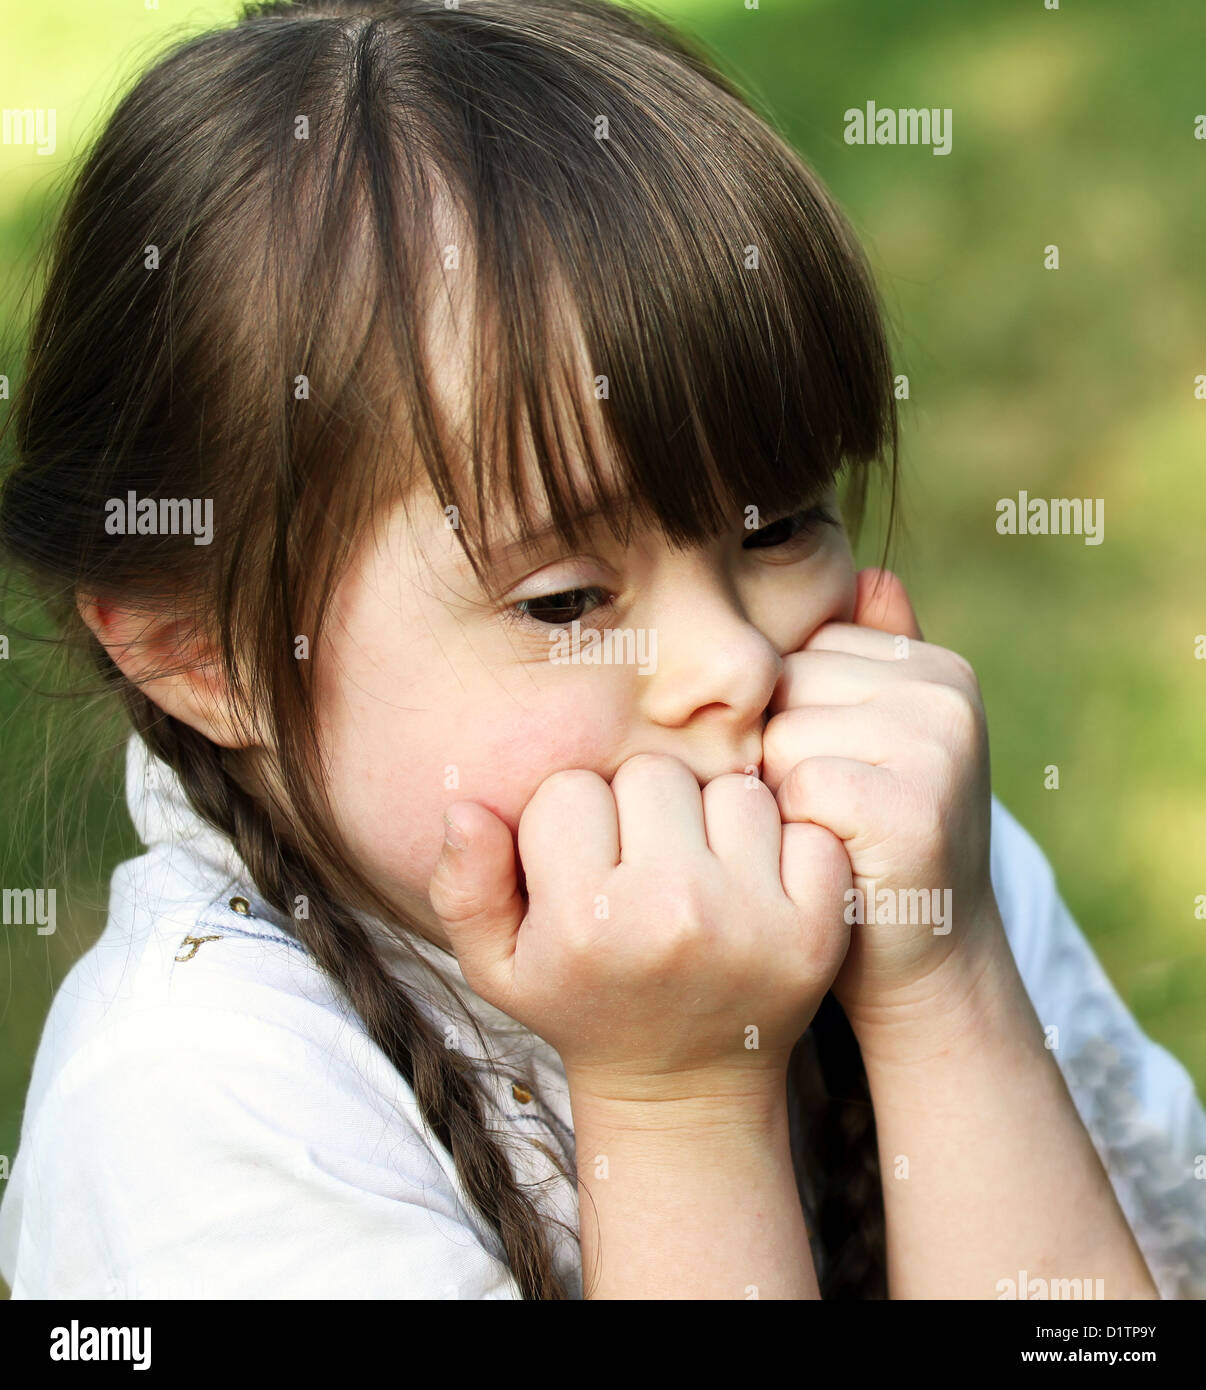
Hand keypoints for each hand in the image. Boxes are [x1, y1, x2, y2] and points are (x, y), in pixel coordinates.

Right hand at [427, 753, 850, 1104]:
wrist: (686, 1087)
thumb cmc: (584, 1006)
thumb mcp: (498, 966)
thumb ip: (464, 887)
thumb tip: (463, 808)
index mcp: (587, 922)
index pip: (569, 790)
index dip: (570, 821)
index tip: (583, 867)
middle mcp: (673, 913)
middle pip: (653, 774)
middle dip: (642, 808)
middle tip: (643, 864)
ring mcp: (754, 919)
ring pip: (732, 788)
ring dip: (714, 819)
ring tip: (699, 870)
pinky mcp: (818, 926)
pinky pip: (807, 824)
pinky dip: (786, 844)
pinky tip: (755, 884)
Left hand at [761, 568, 999, 1025]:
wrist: (923, 963)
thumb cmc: (869, 848)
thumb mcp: (871, 746)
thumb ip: (869, 663)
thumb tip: (865, 571)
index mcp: (933, 667)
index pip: (797, 654)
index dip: (784, 729)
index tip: (831, 786)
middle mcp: (947, 693)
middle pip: (781, 689)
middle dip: (775, 760)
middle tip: (824, 819)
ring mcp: (938, 745)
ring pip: (779, 737)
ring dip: (780, 799)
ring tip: (827, 838)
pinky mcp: (912, 803)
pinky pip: (794, 786)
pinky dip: (795, 833)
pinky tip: (833, 861)